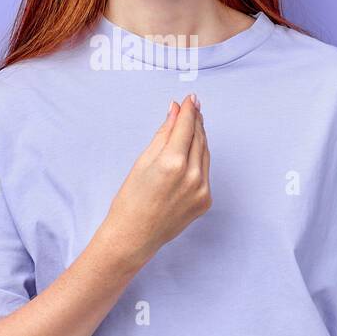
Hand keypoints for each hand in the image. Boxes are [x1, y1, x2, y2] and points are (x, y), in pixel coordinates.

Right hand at [99, 94, 211, 269]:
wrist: (133, 236)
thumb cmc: (130, 200)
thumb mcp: (142, 161)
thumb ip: (163, 134)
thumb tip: (175, 111)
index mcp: (173, 163)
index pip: (186, 127)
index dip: (189, 110)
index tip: (191, 99)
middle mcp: (192, 176)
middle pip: (199, 138)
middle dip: (195, 121)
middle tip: (193, 107)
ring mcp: (202, 190)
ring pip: (205, 154)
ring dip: (199, 138)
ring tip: (191, 126)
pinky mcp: (205, 201)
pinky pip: (205, 172)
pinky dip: (199, 159)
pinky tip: (190, 152)